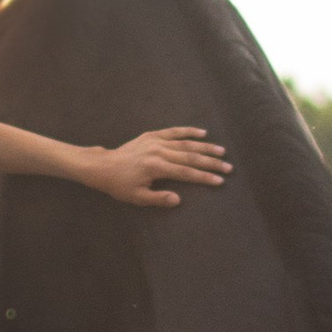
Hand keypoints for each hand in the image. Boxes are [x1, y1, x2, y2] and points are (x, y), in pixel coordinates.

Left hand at [97, 126, 232, 207]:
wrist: (103, 166)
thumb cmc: (119, 185)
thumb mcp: (136, 197)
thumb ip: (158, 198)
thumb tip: (178, 200)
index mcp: (156, 167)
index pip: (186, 172)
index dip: (204, 177)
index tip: (220, 180)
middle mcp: (158, 151)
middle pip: (190, 157)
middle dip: (211, 162)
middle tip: (228, 166)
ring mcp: (155, 141)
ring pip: (185, 143)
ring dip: (204, 147)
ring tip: (221, 151)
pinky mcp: (151, 135)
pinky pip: (173, 131)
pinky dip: (188, 131)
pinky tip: (202, 132)